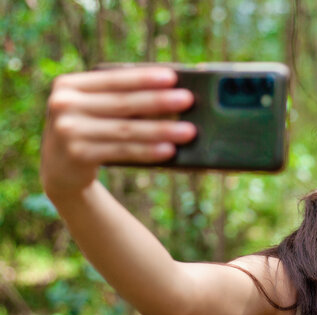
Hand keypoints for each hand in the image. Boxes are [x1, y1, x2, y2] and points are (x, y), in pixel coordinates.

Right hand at [40, 67, 195, 198]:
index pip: (113, 79)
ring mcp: (68, 131)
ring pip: (125, 130)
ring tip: (188, 131)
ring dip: (161, 130)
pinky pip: (122, 151)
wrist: (60, 168)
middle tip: (188, 100)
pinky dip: (148, 151)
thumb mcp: (95, 108)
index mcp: (69, 84)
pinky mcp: (77, 155)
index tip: (172, 76)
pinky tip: (169, 150)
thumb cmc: (89, 128)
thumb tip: (171, 94)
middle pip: (122, 103)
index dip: (143, 78)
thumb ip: (120, 98)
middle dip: (159, 101)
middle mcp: (63, 104)